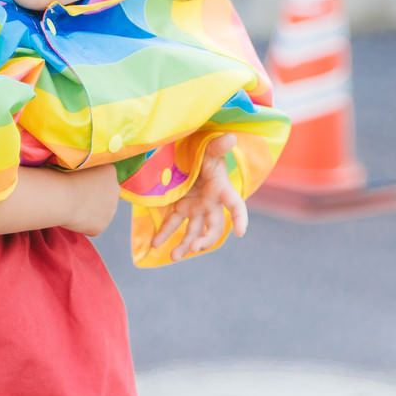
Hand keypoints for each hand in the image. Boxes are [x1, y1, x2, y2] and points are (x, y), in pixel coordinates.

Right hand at [60, 162, 121, 237]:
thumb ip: (85, 171)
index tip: (77, 183)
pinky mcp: (102, 225)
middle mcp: (115, 189)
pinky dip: (83, 225)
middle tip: (75, 197)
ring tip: (71, 208)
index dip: (89, 182)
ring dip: (90, 212)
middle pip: (106, 195)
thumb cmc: (61, 176)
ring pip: (101, 212)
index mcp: (110, 171)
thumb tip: (81, 180)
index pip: (104, 177)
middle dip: (94, 197)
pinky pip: (92, 225)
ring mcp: (110, 210)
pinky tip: (71, 218)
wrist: (59, 197)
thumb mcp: (76, 165)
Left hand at [150, 133, 247, 260]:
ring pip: (192, 232)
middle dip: (206, 239)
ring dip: (184, 245)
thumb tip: (231, 138)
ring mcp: (195, 208)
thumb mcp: (209, 149)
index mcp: (221, 189)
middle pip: (213, 227)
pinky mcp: (180, 208)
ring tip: (174, 257)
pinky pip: (172, 224)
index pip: (235, 205)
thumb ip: (218, 146)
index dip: (239, 218)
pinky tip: (155, 244)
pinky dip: (164, 234)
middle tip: (195, 247)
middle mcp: (210, 203)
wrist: (188, 154)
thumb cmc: (203, 152)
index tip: (241, 232)